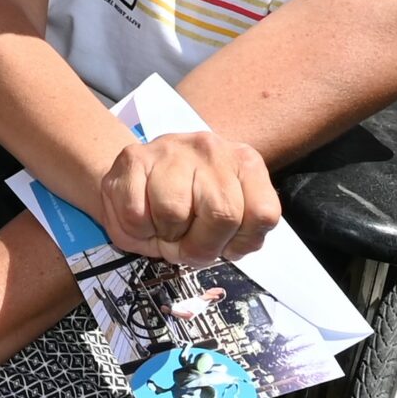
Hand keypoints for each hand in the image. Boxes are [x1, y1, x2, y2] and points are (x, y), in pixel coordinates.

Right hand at [95, 130, 279, 265]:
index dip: (242, 242)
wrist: (139, 175)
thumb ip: (240, 233)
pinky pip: (136, 214)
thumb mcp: (228, 215)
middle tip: (186, 244)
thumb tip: (229, 248)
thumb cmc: (189, 202)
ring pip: (174, 213)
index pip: (263, 214)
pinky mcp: (134, 157)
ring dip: (166, 236)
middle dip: (200, 246)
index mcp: (245, 164)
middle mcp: (212, 150)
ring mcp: (172, 149)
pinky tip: (143, 216)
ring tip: (164, 226)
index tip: (225, 244)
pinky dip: (138, 230)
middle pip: (222, 215)